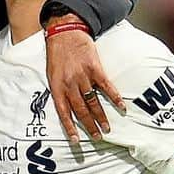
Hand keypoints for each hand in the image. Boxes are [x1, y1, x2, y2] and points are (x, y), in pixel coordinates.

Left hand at [44, 18, 123, 142]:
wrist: (65, 31)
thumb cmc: (57, 53)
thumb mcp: (51, 74)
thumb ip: (59, 90)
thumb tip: (67, 107)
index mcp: (57, 87)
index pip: (64, 113)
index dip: (70, 128)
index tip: (76, 141)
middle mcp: (70, 84)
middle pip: (81, 110)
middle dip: (89, 126)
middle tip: (97, 137)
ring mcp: (83, 76)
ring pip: (93, 101)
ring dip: (101, 116)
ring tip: (107, 128)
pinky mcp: (95, 68)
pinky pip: (106, 86)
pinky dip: (114, 97)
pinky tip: (121, 106)